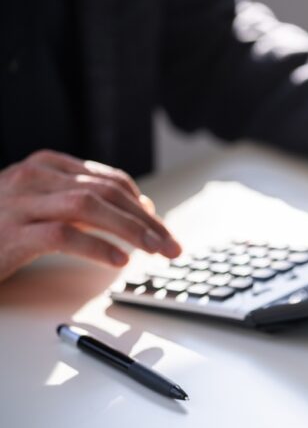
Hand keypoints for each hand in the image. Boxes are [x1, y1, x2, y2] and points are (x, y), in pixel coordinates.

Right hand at [0, 150, 181, 281]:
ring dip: (132, 230)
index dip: (141, 203)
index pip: (108, 179)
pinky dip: (97, 247)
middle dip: (147, 219)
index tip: (161, 225)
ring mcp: (20, 203)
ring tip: (156, 251)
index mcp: (44, 166)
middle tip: (172, 244)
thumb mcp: (39, 208)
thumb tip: (132, 215)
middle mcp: (34, 177)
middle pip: (107, 192)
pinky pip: (64, 236)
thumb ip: (79, 206)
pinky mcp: (10, 233)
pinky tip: (119, 261)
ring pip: (90, 207)